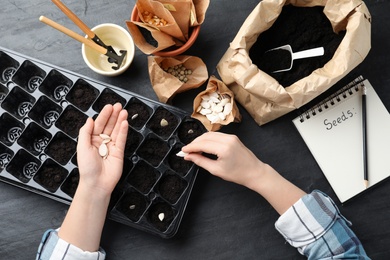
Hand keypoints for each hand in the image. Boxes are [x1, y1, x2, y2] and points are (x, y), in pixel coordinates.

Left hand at [77, 103, 127, 197]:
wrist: (96, 183)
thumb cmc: (87, 168)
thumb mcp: (82, 147)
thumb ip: (85, 132)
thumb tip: (90, 119)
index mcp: (92, 140)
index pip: (99, 124)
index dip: (104, 115)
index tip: (108, 107)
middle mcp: (102, 142)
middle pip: (109, 125)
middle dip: (113, 115)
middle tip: (118, 105)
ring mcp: (111, 146)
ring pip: (116, 131)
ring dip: (120, 120)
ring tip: (124, 111)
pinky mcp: (119, 152)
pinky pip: (121, 139)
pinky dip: (123, 131)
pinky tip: (125, 123)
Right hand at [182, 132, 305, 214]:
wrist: (254, 172)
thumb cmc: (237, 174)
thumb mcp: (216, 170)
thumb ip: (201, 161)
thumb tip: (189, 156)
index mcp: (224, 148)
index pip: (202, 144)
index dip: (190, 147)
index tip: (182, 151)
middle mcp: (227, 139)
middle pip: (205, 137)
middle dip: (194, 143)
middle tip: (187, 151)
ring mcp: (231, 136)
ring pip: (210, 134)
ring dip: (200, 140)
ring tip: (194, 150)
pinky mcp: (233, 137)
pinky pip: (216, 136)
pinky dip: (208, 140)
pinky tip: (204, 147)